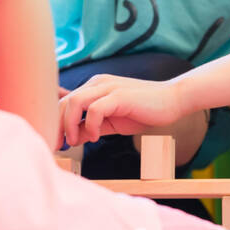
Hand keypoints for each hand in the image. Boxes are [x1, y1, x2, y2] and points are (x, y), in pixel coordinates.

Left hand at [59, 74, 186, 146]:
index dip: (56, 123)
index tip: (56, 143)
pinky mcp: (119, 95)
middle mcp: (98, 83)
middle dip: (57, 126)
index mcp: (95, 87)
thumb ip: (94, 126)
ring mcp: (108, 87)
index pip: (65, 102)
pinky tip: (97, 138)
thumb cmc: (145, 111)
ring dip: (70, 125)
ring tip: (76, 142)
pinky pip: (95, 109)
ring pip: (75, 102)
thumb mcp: (113, 122)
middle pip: (64, 102)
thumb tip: (74, 137)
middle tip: (59, 146)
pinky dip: (91, 125)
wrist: (173, 101)